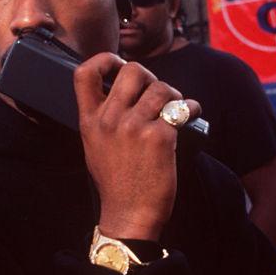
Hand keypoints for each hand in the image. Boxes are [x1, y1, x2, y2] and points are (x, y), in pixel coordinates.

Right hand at [74, 53, 200, 241]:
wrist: (129, 214)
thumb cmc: (116, 183)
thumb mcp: (95, 146)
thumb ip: (103, 118)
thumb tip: (122, 93)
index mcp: (90, 121)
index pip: (84, 73)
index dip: (105, 60)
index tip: (120, 67)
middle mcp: (110, 120)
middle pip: (133, 71)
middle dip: (150, 77)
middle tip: (156, 93)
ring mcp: (134, 127)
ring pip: (162, 88)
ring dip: (173, 95)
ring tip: (174, 109)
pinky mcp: (159, 137)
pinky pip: (181, 108)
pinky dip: (191, 109)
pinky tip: (191, 116)